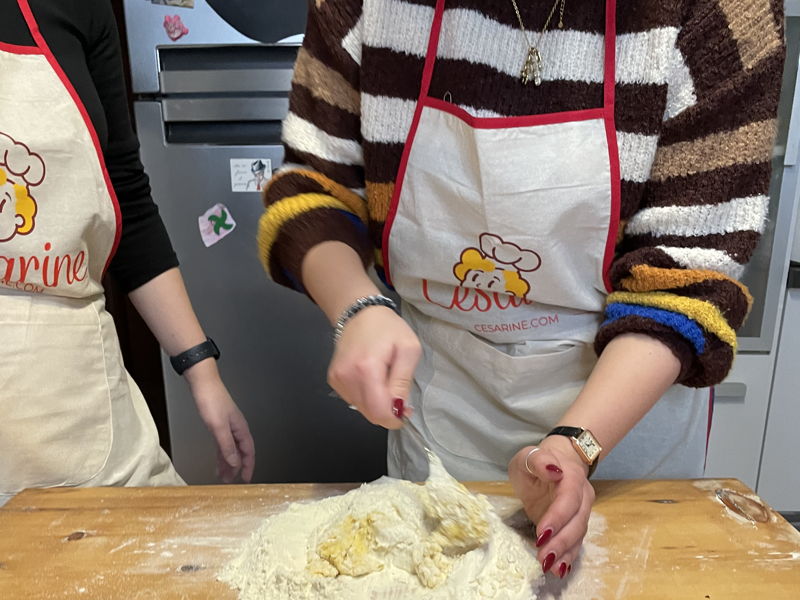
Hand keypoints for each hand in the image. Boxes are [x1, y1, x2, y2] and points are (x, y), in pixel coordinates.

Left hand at [185, 361, 255, 482]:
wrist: (203, 384)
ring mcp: (228, 426)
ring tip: (223, 475)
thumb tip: (234, 462)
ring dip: (228, 462)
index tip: (246, 479)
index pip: (248, 452)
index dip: (248, 466)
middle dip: (237, 467)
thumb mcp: (218, 427)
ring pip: (231, 449)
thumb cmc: (211, 400)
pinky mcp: (219, 424)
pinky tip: (218, 459)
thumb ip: (226, 446)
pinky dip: (221, 454)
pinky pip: (223, 444)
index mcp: (240, 429)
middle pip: (240, 452)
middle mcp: (236, 428)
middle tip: (232, 481)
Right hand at [328, 306, 421, 428]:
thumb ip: (403, 381)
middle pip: (369, 413)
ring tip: (386, 383)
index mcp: (367, 369)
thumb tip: (399, 408)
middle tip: (400, 398)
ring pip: (361, 408)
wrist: (359, 312)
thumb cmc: (388, 328)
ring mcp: (337, 379)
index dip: (394, 419)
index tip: (405, 412)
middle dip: (387, 412)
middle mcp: (347, 377)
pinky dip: (366, 396)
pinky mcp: (333, 379)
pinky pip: (353, 399)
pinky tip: (372, 380)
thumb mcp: (408, 349)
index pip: (378, 411)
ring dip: (377, 404)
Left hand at [508, 436, 594, 578]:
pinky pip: (575, 542)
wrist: (555, 463)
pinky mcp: (574, 525)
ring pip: (578, 535)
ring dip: (565, 553)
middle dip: (561, 542)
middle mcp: (582, 497)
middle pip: (577, 522)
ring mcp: (581, 512)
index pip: (568, 499)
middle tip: (543, 557)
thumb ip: (539, 461)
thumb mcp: (529, 455)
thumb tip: (554, 471)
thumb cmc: (537, 461)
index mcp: (571, 477)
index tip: (542, 533)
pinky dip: (568, 557)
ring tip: (550, 568)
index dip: (558, 517)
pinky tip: (560, 569)